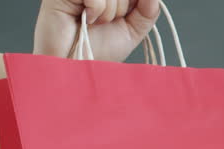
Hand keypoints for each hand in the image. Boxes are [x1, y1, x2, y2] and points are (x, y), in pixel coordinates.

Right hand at [33, 0, 159, 60]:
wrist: (76, 67)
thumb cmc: (99, 50)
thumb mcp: (132, 30)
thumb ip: (147, 11)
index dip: (134, 2)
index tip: (127, 15)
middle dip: (122, 8)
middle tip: (107, 22)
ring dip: (110, 12)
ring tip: (95, 23)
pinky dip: (96, 11)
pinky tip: (85, 19)